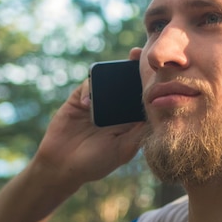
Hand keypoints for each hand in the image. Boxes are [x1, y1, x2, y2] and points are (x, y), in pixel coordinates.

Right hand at [32, 49, 146, 194]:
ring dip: (110, 70)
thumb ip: (138, 133)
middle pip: (125, 82)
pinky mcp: (79, 100)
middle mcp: (114, 108)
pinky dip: (89, 89)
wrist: (62, 166)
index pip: (142, 96)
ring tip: (115, 67)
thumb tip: (157, 113)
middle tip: (136, 54)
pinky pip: (86, 86)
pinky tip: (87, 103)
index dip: (149, 83)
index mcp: (128, 119)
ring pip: (106, 80)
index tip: (159, 69)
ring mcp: (96, 102)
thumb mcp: (123, 150)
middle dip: (131, 67)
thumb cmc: (96, 162)